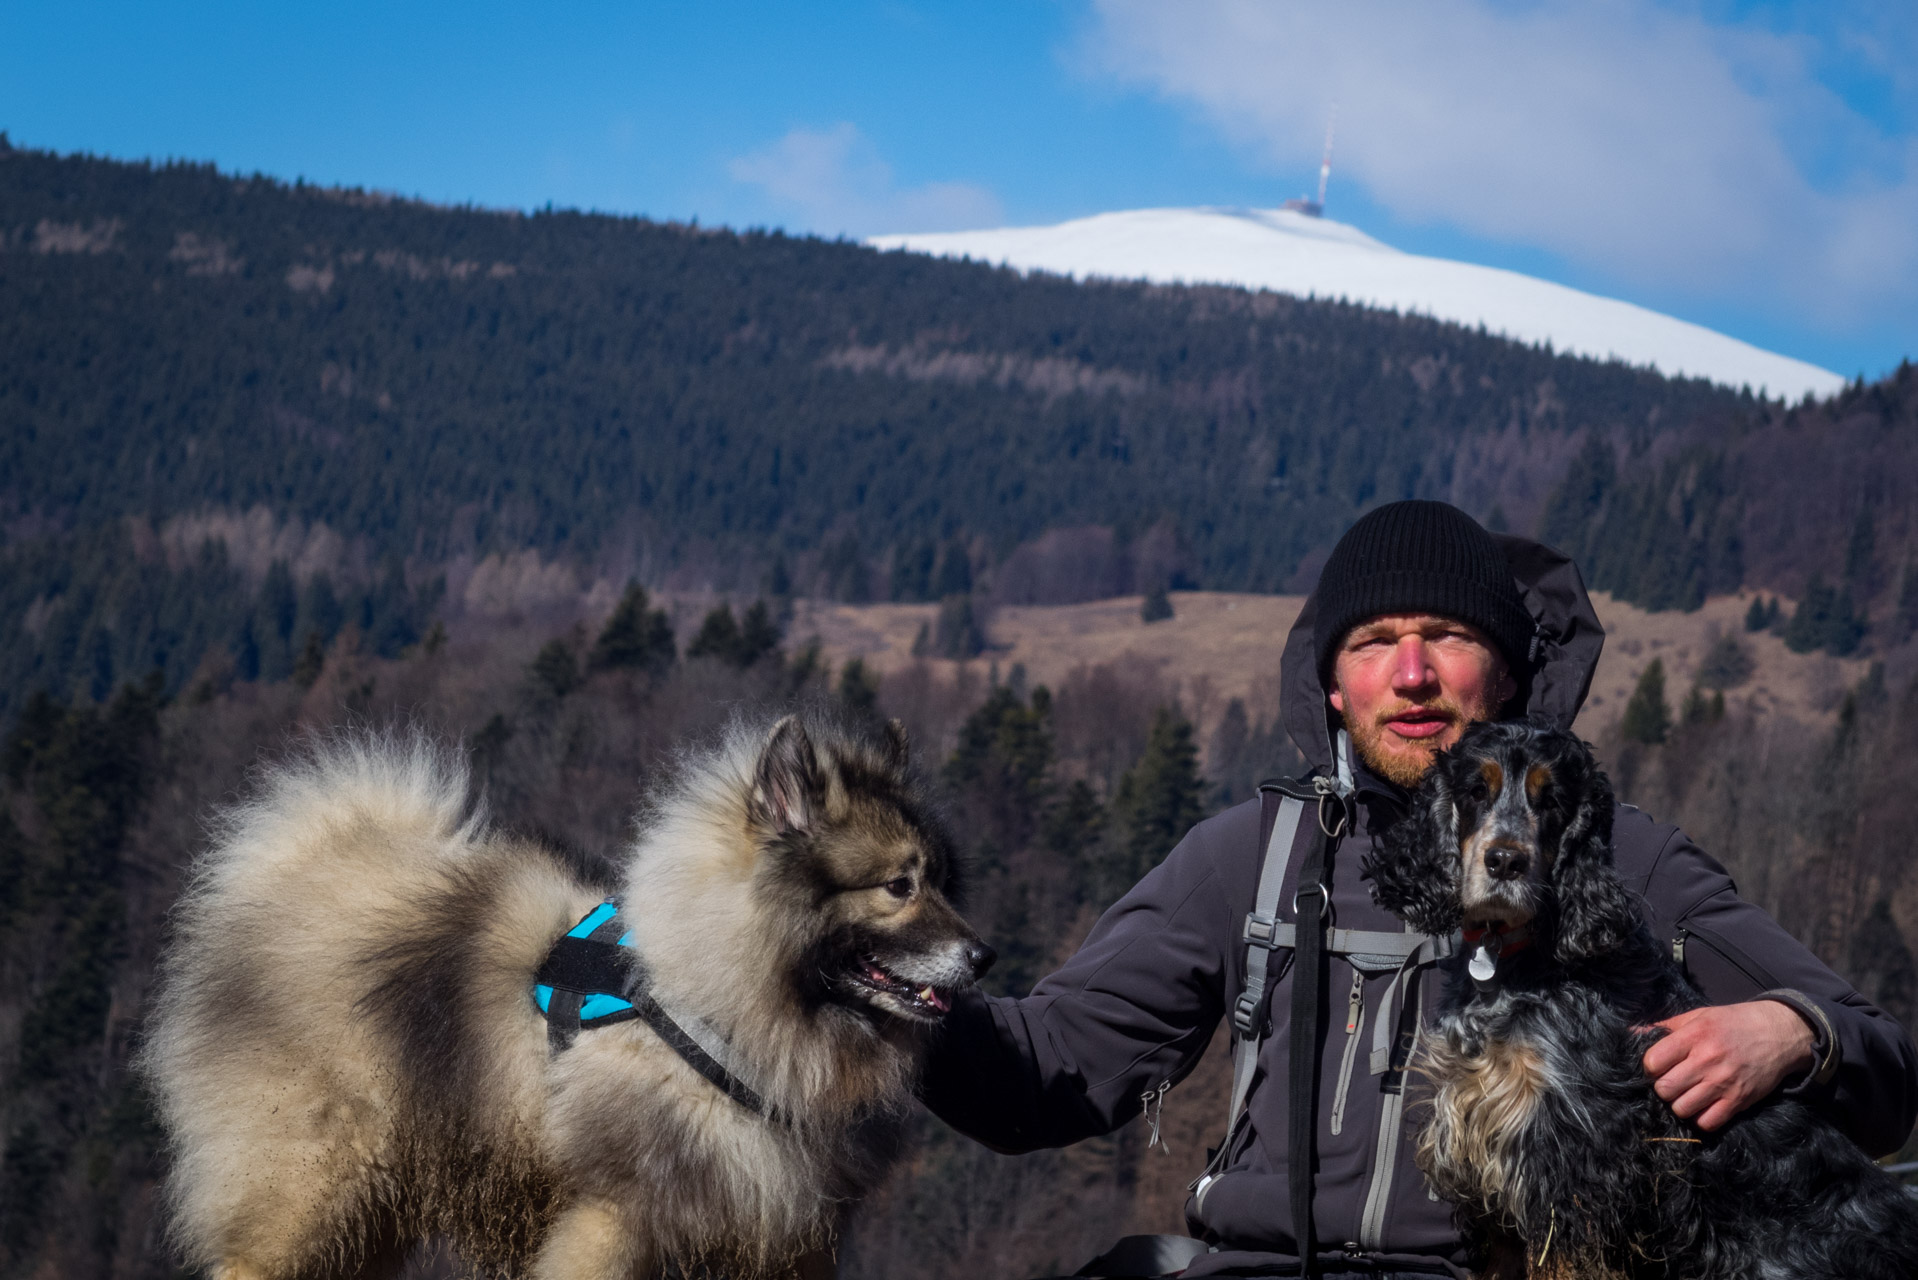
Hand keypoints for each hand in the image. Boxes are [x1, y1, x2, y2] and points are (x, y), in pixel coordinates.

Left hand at [1641, 1001, 1814, 1130]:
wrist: (1779, 1034)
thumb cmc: (1732, 1023)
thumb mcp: (1698, 1016)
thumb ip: (1665, 1027)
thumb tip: (1631, 1034)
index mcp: (1694, 1035)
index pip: (1653, 1062)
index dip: (1649, 1067)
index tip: (1657, 1066)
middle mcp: (1707, 1060)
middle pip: (1665, 1089)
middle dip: (1662, 1088)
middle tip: (1672, 1082)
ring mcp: (1724, 1083)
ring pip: (1682, 1109)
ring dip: (1679, 1104)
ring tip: (1687, 1094)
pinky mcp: (1739, 1101)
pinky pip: (1708, 1123)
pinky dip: (1701, 1118)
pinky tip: (1703, 1106)